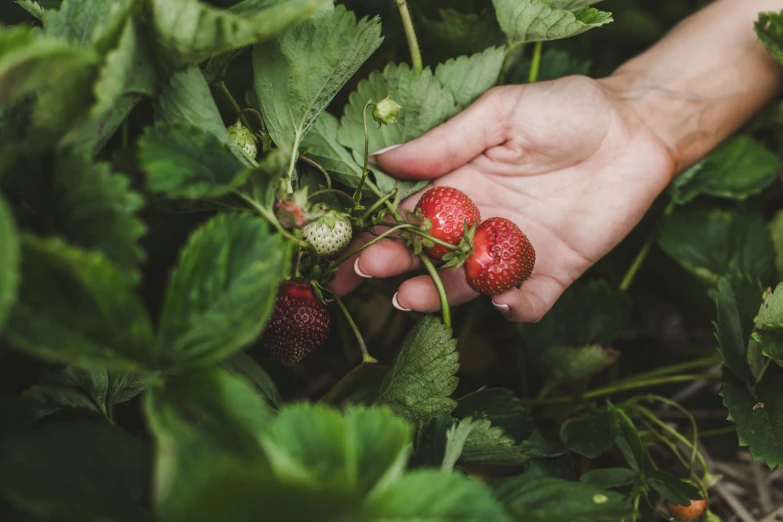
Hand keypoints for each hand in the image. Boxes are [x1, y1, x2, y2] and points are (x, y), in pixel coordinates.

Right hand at [330, 76, 675, 321]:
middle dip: (396, 266)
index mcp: (461, 187)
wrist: (635, 127)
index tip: (343, 252)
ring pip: (469, 284)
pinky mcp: (557, 269)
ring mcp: (517, 250)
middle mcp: (481, 224)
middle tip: (371, 273)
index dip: (374, 235)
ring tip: (411, 296)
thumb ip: (444, 142)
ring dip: (439, 294)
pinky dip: (515, 308)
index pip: (407, 218)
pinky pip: (530, 300)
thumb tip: (381, 159)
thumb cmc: (565, 111)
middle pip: (429, 256)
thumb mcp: (498, 114)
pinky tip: (502, 301)